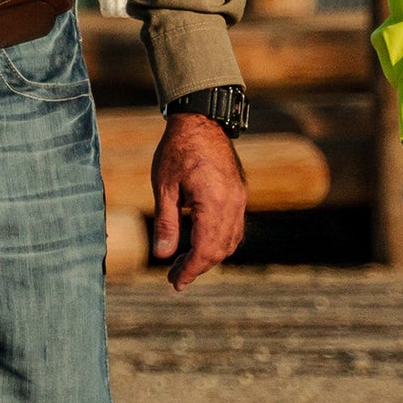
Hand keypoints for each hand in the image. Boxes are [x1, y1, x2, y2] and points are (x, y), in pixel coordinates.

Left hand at [147, 112, 246, 291]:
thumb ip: (165, 223)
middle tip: (174, 277)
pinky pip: (235, 227)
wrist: (202, 119)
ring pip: (231, 241)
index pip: (206, 250)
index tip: (175, 283)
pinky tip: (200, 244)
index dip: (191, 270)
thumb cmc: (177, 150)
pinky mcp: (239, 193)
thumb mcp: (164, 187)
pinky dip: (220, 241)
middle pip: (220, 249)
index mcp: (213, 203)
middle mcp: (232, 204)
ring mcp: (239, 198)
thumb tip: (162, 255)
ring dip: (210, 256)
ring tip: (184, 264)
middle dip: (198, 267)